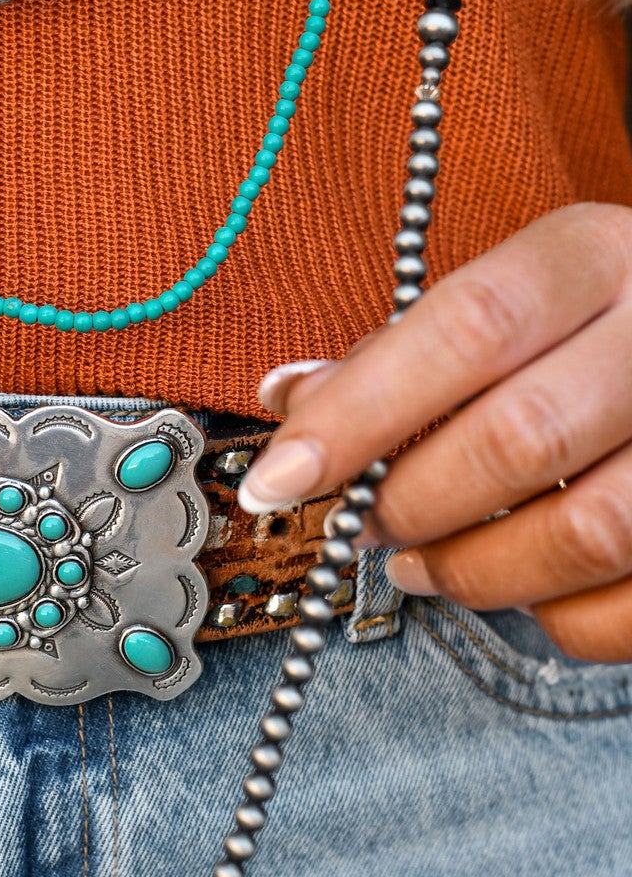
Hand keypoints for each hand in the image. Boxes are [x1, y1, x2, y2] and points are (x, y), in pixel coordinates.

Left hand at [238, 203, 631, 663]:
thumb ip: (406, 348)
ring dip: (471, 570)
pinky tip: (519, 587)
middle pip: (519, 440)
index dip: (358, 414)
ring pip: (581, 536)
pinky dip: (555, 618)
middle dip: (409, 505)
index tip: (278, 478)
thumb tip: (290, 401)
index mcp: (598, 258)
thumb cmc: (595, 330)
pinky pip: (624, 608)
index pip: (469, 329)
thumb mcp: (519, 297)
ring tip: (420, 565)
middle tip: (360, 524)